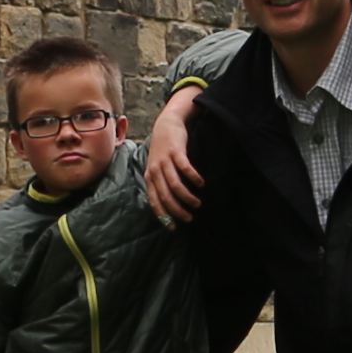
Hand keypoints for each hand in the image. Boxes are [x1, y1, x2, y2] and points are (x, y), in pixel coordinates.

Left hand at [140, 85, 204, 220]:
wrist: (166, 124)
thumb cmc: (163, 149)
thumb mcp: (156, 166)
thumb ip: (160, 182)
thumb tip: (168, 203)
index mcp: (150, 176)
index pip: (154, 201)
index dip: (163, 215)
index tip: (173, 228)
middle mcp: (155, 170)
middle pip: (166, 196)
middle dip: (177, 210)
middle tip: (189, 218)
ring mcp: (165, 161)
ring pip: (175, 185)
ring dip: (187, 197)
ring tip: (197, 204)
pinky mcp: (176, 152)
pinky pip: (185, 169)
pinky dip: (193, 178)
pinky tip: (201, 184)